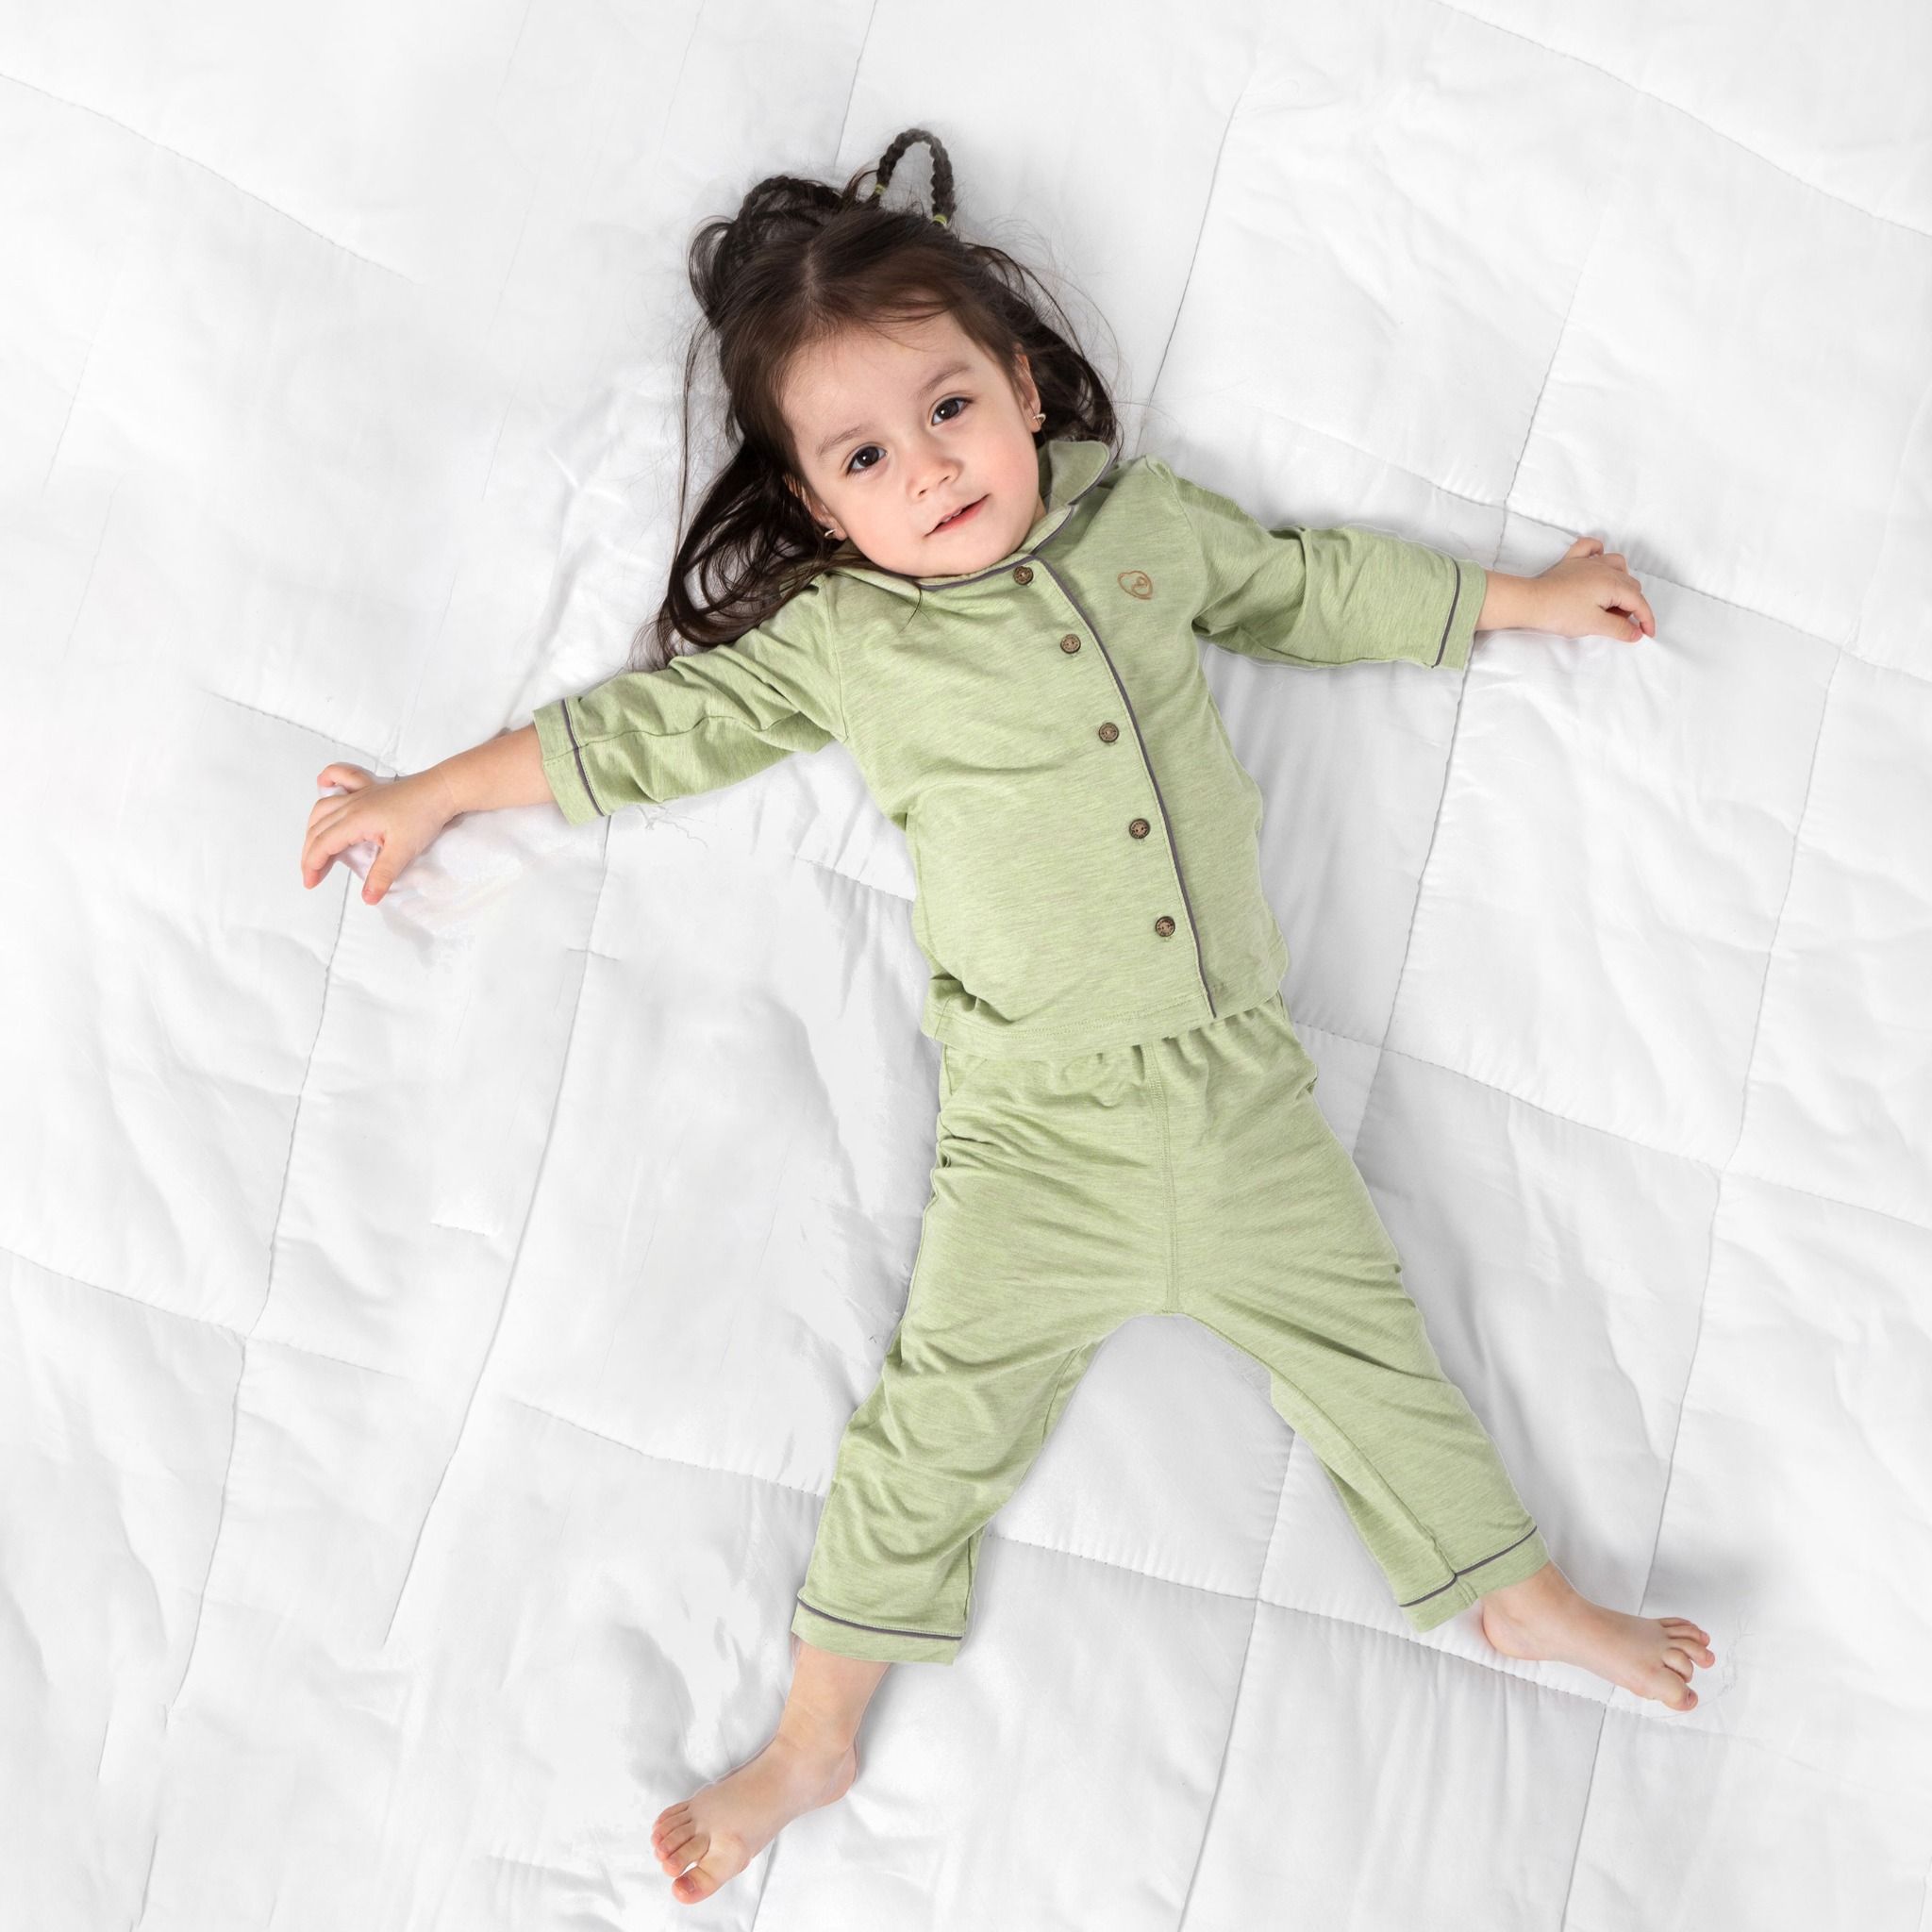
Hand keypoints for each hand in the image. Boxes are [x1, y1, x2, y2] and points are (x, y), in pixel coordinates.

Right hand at [302, 763, 460, 904]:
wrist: (442, 790)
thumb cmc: (424, 816)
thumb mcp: (403, 851)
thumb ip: (382, 875)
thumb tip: (368, 897)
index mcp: (355, 820)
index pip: (323, 844)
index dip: (312, 865)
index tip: (311, 882)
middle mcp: (351, 805)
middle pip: (318, 829)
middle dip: (310, 853)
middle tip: (312, 875)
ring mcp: (359, 793)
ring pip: (324, 808)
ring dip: (313, 827)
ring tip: (314, 846)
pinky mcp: (370, 787)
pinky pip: (341, 776)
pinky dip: (329, 780)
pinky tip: (323, 785)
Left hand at [1533, 537, 1655, 641]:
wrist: (1530, 602)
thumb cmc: (1560, 613)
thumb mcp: (1594, 625)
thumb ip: (1619, 628)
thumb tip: (1636, 632)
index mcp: (1614, 584)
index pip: (1639, 602)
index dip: (1646, 619)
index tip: (1647, 633)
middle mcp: (1604, 569)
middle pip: (1631, 585)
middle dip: (1631, 606)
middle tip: (1619, 624)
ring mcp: (1587, 562)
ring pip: (1617, 565)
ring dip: (1621, 582)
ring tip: (1611, 601)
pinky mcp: (1571, 562)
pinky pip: (1590, 548)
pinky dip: (1598, 552)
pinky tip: (1598, 559)